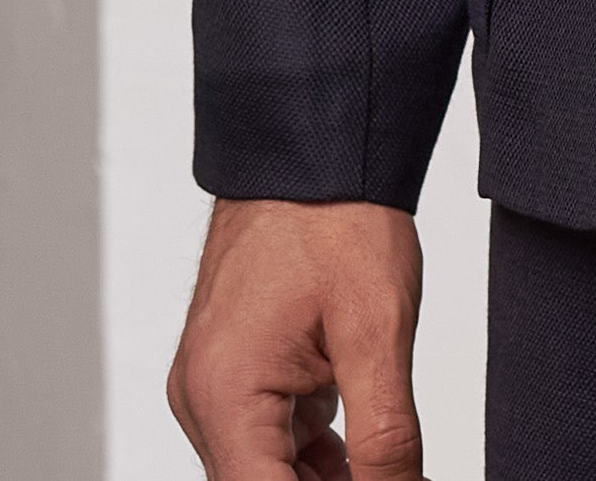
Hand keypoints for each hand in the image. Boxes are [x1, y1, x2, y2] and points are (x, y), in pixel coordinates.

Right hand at [169, 197, 424, 478]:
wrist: (311, 147)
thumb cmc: (336, 217)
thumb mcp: (377, 332)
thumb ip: (387, 436)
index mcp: (225, 394)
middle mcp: (204, 398)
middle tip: (391, 474)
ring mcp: (214, 384)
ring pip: (266, 470)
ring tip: (385, 466)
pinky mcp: (234, 370)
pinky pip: (268, 438)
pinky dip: (312, 455)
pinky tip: (363, 456)